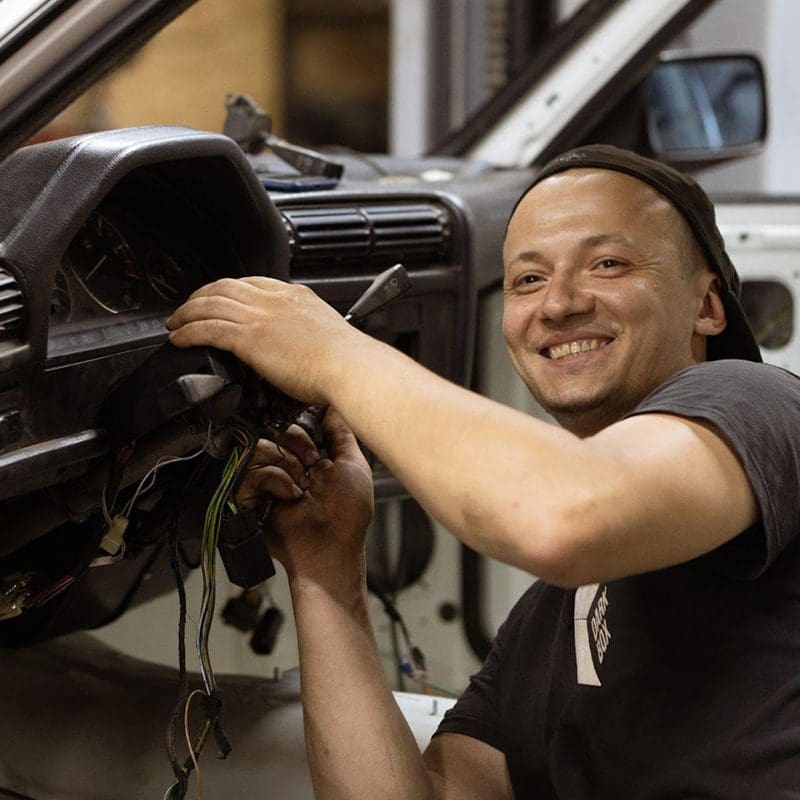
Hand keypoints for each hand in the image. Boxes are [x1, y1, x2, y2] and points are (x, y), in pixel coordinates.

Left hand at [166, 277, 360, 404]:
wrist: (350, 367)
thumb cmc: (347, 361)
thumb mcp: (327, 335)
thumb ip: (308, 334)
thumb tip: (302, 349)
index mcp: (296, 296)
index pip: (253, 283)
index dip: (230, 289)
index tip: (221, 299)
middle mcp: (275, 300)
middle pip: (225, 286)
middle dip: (201, 296)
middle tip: (189, 308)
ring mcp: (261, 316)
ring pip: (210, 303)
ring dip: (187, 312)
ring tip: (175, 323)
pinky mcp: (249, 338)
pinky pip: (207, 328)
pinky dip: (188, 332)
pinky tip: (179, 339)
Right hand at [237, 408, 373, 582]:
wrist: (332, 548)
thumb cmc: (348, 516)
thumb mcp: (353, 466)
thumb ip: (342, 434)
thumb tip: (334, 407)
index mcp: (306, 460)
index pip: (291, 427)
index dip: (302, 432)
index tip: (316, 450)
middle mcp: (284, 468)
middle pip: (273, 431)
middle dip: (295, 446)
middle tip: (310, 467)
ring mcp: (267, 482)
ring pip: (259, 447)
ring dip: (286, 464)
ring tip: (301, 485)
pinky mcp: (251, 497)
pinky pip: (251, 472)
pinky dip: (275, 480)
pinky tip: (290, 495)